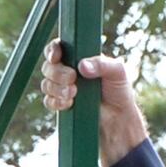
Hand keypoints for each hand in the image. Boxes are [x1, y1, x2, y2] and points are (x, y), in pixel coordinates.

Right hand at [41, 45, 149, 166]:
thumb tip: (82, 65)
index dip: (52, 50)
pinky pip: (48, 101)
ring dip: (57, 89)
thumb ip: (101, 64)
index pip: (59, 48)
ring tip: (73, 93)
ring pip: (46, 84)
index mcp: (80, 57)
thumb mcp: (117, 71)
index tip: (55, 56)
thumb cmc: (119, 91)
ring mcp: (62, 88)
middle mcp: (68, 70)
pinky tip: (69, 104)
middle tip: (72, 78)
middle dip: (57, 73)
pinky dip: (56, 102)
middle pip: (48, 67)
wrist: (117, 118)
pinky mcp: (60, 104)